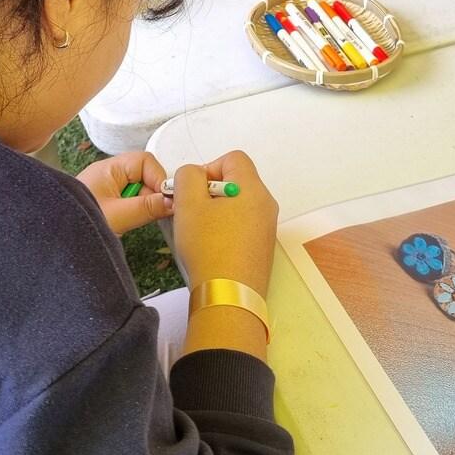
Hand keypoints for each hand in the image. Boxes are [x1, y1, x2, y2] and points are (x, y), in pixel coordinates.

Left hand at [78, 151, 171, 235]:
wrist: (54, 239)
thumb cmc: (76, 222)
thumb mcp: (117, 216)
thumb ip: (146, 207)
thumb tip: (172, 201)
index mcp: (109, 169)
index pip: (145, 161)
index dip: (158, 177)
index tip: (166, 198)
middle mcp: (109, 175)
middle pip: (144, 174)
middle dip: (152, 193)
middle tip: (154, 211)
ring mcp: (108, 188)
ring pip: (139, 190)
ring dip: (144, 204)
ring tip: (136, 219)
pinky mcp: (108, 203)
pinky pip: (131, 201)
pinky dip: (136, 211)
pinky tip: (131, 222)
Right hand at [172, 151, 277, 296]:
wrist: (228, 296)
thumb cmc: (208, 247)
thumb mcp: (189, 204)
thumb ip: (187, 176)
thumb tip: (193, 174)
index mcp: (253, 189)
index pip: (234, 158)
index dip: (209, 167)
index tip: (195, 192)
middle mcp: (266, 205)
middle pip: (237, 182)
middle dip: (210, 192)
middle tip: (193, 212)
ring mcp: (267, 228)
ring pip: (238, 205)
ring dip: (216, 212)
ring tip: (200, 233)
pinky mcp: (262, 248)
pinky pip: (243, 226)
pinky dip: (226, 230)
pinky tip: (212, 248)